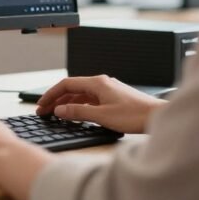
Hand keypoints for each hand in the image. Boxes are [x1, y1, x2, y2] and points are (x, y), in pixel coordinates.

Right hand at [35, 75, 166, 132]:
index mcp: (97, 83)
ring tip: (56, 113)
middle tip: (43, 110)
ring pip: (81, 94)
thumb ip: (78, 112)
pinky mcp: (114, 98)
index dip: (51, 94)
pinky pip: (90, 99)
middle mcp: (102, 83)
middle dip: (56, 98)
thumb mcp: (102, 116)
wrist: (158, 116)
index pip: (66, 84)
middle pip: (72, 88)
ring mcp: (108, 90)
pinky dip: (79, 105)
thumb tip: (60, 109)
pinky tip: (75, 114)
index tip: (41, 104)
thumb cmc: (135, 115)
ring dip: (67, 102)